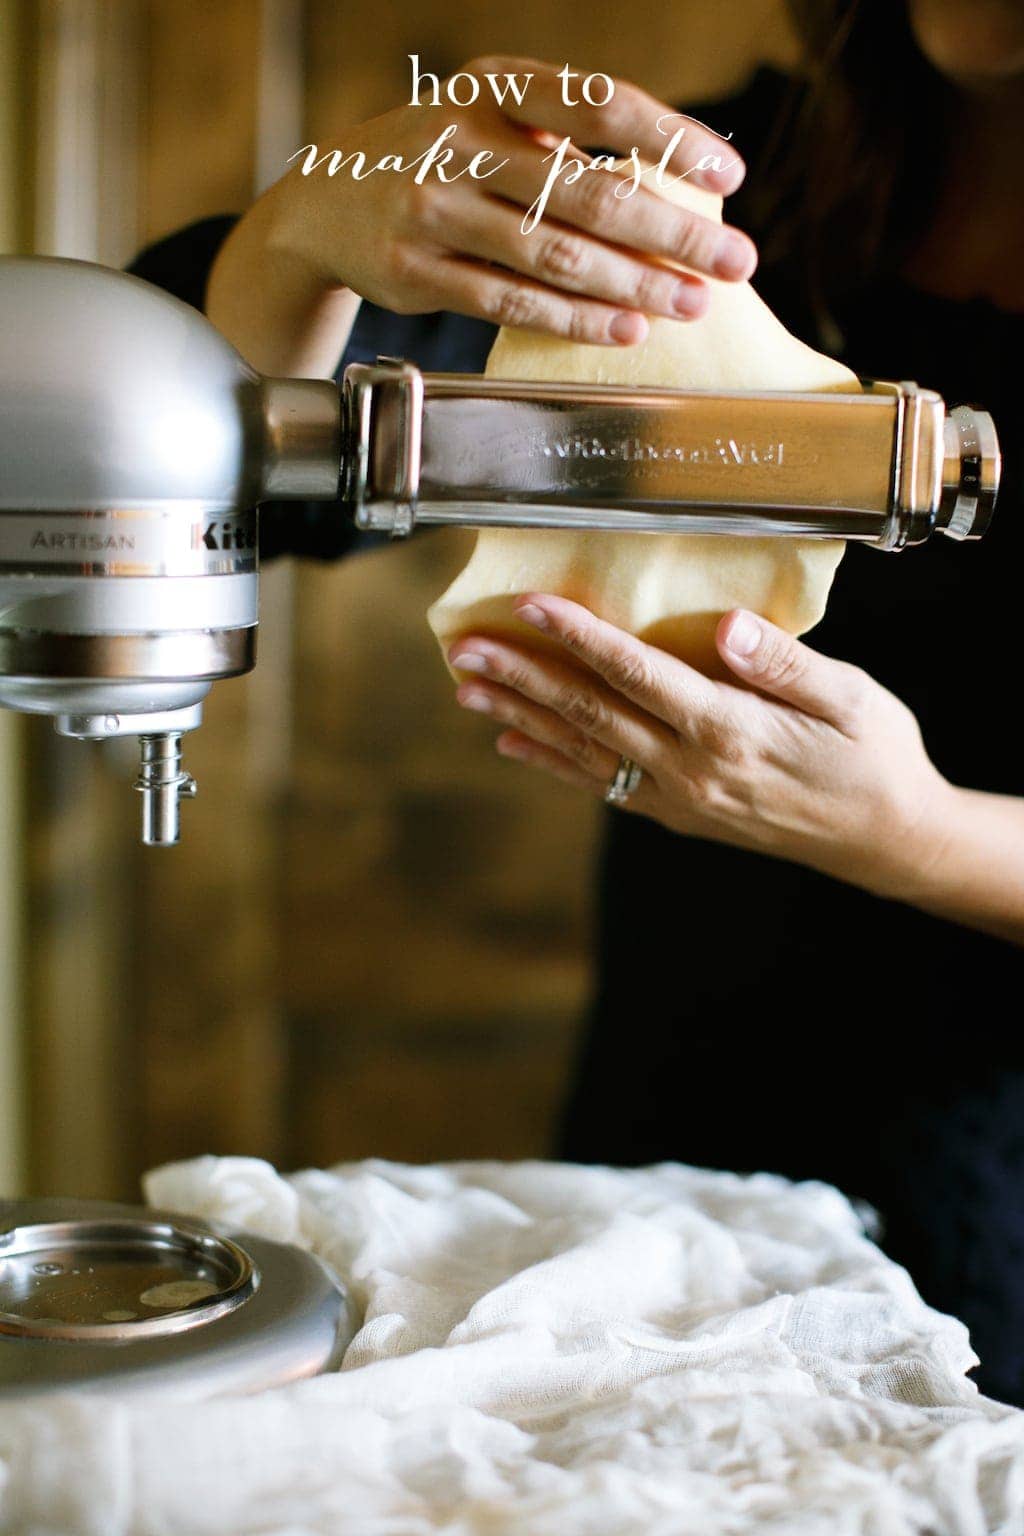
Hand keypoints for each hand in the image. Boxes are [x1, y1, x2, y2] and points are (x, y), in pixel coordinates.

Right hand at [265, 55, 755, 345]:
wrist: (322, 204)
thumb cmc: (436, 158)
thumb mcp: (488, 115)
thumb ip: (565, 135)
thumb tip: (675, 179)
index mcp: (492, 85)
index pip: (600, 105)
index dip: (672, 139)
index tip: (730, 176)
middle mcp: (459, 139)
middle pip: (589, 191)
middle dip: (673, 233)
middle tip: (734, 262)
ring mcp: (433, 209)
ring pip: (554, 255)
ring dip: (635, 284)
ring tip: (692, 303)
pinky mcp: (416, 273)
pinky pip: (512, 302)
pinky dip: (577, 320)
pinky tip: (626, 328)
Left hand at [447, 596, 953, 900]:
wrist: (885, 841)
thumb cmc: (874, 756)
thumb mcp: (849, 697)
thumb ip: (782, 662)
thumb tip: (726, 627)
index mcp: (729, 728)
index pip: (636, 672)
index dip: (578, 636)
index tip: (529, 604)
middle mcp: (690, 768)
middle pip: (589, 712)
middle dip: (522, 676)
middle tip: (464, 648)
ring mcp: (678, 797)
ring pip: (581, 750)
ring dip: (519, 716)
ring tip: (466, 688)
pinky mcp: (677, 813)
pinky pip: (599, 783)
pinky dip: (551, 760)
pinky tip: (513, 741)